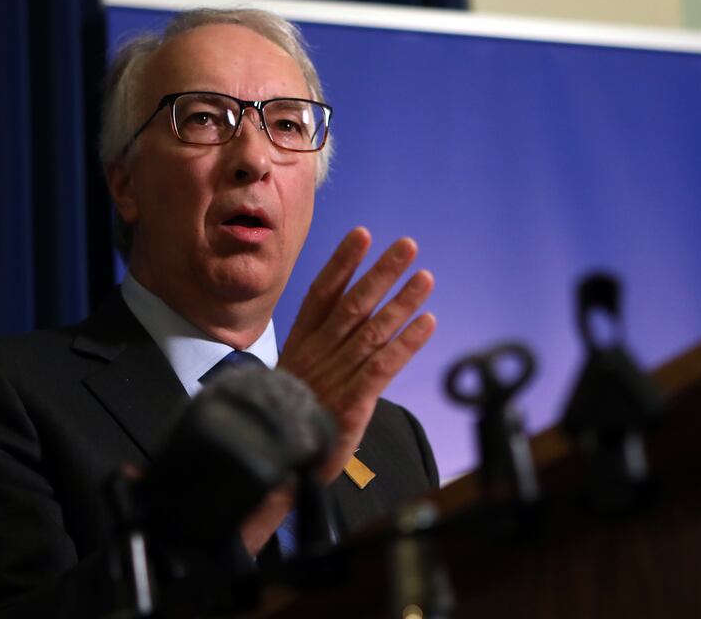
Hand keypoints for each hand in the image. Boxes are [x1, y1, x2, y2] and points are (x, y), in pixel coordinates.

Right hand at [278, 227, 436, 481]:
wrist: (274, 465)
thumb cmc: (291, 416)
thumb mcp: (295, 375)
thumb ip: (318, 346)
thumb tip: (344, 314)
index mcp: (301, 344)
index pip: (321, 294)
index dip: (342, 263)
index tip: (362, 235)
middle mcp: (318, 355)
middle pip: (353, 305)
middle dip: (382, 273)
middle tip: (408, 245)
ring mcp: (334, 377)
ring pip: (373, 331)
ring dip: (402, 302)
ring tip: (425, 278)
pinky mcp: (351, 404)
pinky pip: (382, 367)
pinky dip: (406, 344)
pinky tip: (426, 323)